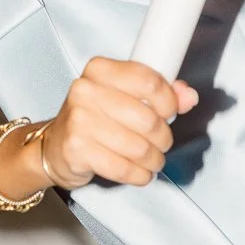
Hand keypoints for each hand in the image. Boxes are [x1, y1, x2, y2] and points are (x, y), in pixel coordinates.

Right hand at [37, 59, 197, 189]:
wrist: (55, 146)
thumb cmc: (95, 119)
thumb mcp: (125, 97)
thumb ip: (160, 93)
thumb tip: (188, 96)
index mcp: (100, 70)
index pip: (149, 81)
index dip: (169, 102)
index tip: (169, 112)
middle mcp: (85, 90)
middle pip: (148, 119)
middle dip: (163, 138)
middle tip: (161, 143)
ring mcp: (78, 120)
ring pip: (139, 147)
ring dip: (154, 159)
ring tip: (152, 160)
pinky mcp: (76, 149)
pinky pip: (123, 168)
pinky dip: (139, 175)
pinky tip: (140, 173)